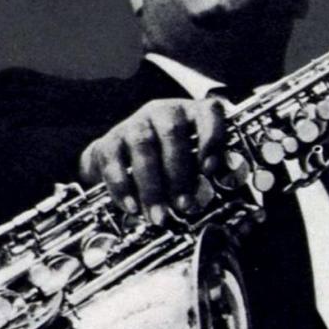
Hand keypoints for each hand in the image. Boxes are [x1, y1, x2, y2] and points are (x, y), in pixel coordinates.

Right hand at [79, 98, 226, 223]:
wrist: (126, 160)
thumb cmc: (172, 164)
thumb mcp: (195, 163)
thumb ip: (211, 173)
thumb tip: (219, 188)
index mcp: (193, 113)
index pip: (208, 112)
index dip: (212, 139)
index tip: (209, 169)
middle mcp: (163, 112)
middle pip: (172, 134)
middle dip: (179, 174)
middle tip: (183, 206)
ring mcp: (134, 123)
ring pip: (143, 147)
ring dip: (152, 186)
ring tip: (159, 216)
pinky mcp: (109, 141)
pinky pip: (113, 162)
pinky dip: (123, 187)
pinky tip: (133, 208)